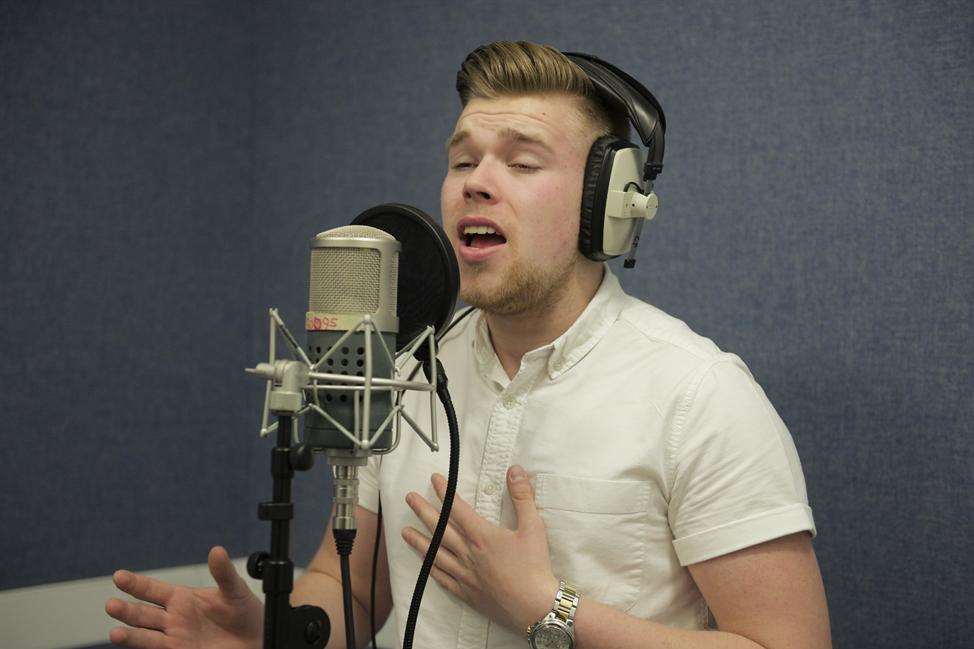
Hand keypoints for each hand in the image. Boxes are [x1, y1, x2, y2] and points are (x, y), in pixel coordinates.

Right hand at [106, 546, 262, 648]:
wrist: (255, 640)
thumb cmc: (244, 613)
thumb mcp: (235, 590)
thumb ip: (223, 573)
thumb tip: (216, 550)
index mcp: (182, 598)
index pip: (152, 589)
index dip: (135, 583)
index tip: (119, 576)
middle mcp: (173, 618)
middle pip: (143, 613)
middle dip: (127, 610)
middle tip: (111, 604)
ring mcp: (175, 637)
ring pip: (145, 635)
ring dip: (130, 634)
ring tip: (115, 633)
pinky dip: (142, 645)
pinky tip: (131, 641)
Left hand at [401, 465, 558, 632]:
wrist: (534, 607)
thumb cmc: (535, 567)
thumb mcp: (533, 527)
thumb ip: (522, 496)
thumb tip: (514, 470)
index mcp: (482, 536)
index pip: (457, 508)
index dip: (444, 492)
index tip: (434, 479)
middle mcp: (468, 554)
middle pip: (440, 529)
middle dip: (423, 511)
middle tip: (409, 499)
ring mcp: (465, 574)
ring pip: (435, 554)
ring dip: (418, 541)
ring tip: (404, 532)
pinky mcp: (466, 592)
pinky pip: (442, 578)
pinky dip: (431, 569)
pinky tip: (424, 564)